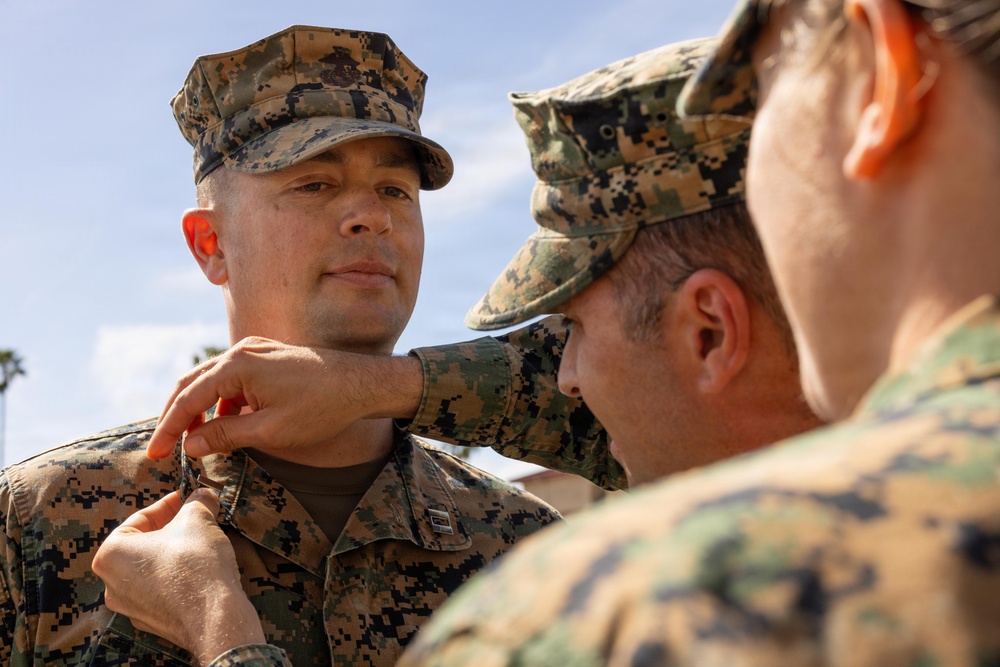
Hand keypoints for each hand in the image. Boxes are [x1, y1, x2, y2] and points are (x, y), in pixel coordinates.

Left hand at [92, 489, 264, 665]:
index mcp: (111, 554)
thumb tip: (204, 494)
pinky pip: (163, 591)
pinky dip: (178, 578)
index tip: (188, 498)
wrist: (213, 615)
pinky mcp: (152, 622)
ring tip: (201, 543)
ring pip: (153, 568)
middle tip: (196, 519)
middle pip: (144, 544)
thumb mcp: (198, 518)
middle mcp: (112, 583)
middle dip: (172, 529)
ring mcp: (130, 607)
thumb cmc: (195, 563)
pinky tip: (201, 570)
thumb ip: (198, 501)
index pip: (141, 518)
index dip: (169, 504)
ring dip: (175, 553)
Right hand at [146, 337, 423, 459]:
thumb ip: (225, 436)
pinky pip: (233, 379)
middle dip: (177, 416)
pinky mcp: (267, 356)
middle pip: (192, 383)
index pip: (188, 397)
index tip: (156, 453)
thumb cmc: (321, 407)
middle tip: (165, 447)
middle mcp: (242, 351)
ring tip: (197, 441)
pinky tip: (229, 425)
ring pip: (212, 381)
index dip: (169, 428)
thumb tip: (190, 444)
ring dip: (201, 410)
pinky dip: (224, 402)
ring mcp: (255, 350)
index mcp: (237, 365)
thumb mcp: (270, 430)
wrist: (362, 384)